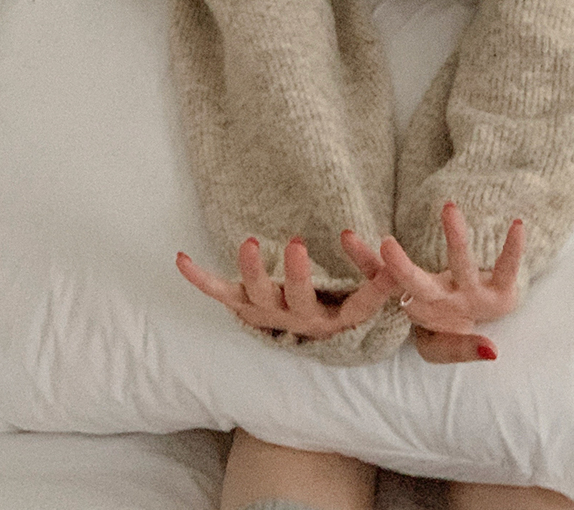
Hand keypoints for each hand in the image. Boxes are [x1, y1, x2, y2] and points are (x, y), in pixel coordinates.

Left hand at [176, 235, 396, 340]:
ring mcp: (267, 313)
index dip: (355, 277)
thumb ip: (379, 276)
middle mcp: (297, 319)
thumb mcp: (364, 297)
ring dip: (251, 272)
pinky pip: (220, 294)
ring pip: (256, 299)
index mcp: (331, 318)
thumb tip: (391, 248)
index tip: (352, 237)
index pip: (353, 303)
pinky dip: (200, 279)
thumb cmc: (340, 307)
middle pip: (294, 301)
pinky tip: (181, 259)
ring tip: (252, 243)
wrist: (310, 336)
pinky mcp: (244, 305)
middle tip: (299, 244)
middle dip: (295, 275)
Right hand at [342, 202, 524, 363]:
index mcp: (413, 301)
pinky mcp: (501, 295)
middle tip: (385, 244)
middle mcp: (441, 301)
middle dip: (401, 268)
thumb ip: (368, 265)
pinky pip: (506, 269)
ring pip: (462, 268)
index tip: (347, 235)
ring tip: (448, 207)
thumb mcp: (392, 288)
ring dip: (455, 239)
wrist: (475, 335)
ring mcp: (472, 297)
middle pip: (417, 285)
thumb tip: (344, 233)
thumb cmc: (432, 315)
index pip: (382, 281)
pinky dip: (513, 249)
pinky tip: (518, 224)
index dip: (365, 262)